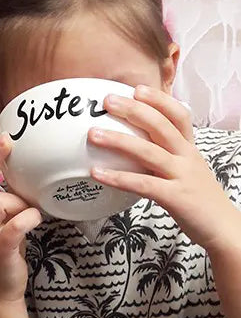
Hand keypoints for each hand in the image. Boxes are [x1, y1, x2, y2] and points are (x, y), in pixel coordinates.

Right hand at [0, 125, 41, 301]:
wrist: (1, 285)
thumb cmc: (6, 245)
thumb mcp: (3, 216)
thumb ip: (4, 194)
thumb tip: (18, 169)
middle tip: (6, 139)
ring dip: (20, 203)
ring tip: (28, 214)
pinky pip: (14, 226)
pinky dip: (28, 219)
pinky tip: (35, 219)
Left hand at [88, 85, 238, 249]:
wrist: (223, 228)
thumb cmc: (198, 197)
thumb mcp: (187, 168)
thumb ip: (166, 154)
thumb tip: (134, 143)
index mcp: (190, 148)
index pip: (179, 115)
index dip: (159, 99)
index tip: (137, 89)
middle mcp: (188, 157)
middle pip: (161, 126)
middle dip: (134, 110)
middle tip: (108, 101)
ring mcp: (183, 176)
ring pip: (149, 152)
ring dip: (119, 140)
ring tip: (93, 134)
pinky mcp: (176, 197)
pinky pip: (143, 184)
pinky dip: (118, 178)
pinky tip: (97, 174)